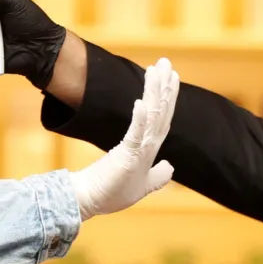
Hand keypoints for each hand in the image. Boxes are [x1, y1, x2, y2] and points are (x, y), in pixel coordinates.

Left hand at [70, 58, 178, 219]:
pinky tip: (141, 101)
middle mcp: (148, 147)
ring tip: (157, 69)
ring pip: (152, 116)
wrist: (91, 201)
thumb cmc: (113, 192)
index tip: (171, 76)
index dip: (168, 97)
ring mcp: (139, 151)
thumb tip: (171, 166)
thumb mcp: (142, 184)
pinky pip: (136, 133)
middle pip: (160, 112)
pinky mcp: (128, 156)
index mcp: (150, 149)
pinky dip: (140, 118)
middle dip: (164, 87)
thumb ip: (158, 175)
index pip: (162, 118)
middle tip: (166, 62)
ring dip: (155, 92)